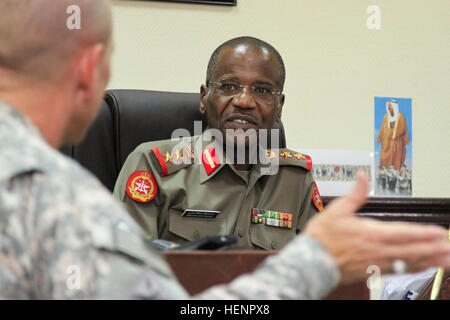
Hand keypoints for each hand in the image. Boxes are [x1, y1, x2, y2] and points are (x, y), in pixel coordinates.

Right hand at [304, 172, 449, 283]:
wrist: (311, 261)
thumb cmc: (322, 239)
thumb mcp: (336, 210)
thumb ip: (354, 194)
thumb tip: (362, 177)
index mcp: (370, 233)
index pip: (404, 233)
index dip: (424, 233)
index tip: (439, 233)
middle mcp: (377, 250)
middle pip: (411, 249)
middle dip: (433, 248)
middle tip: (449, 248)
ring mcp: (376, 263)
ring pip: (407, 262)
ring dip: (428, 261)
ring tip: (444, 260)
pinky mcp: (372, 272)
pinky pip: (398, 271)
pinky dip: (413, 269)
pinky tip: (421, 268)